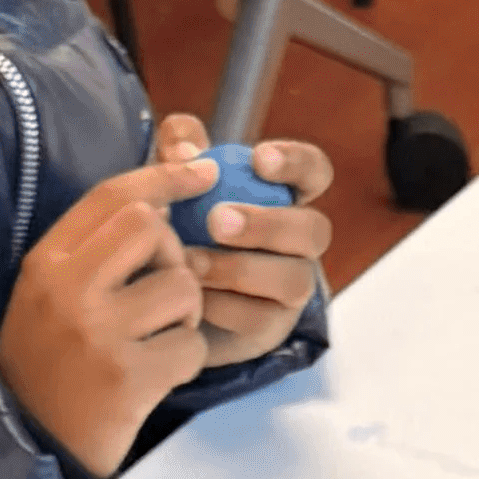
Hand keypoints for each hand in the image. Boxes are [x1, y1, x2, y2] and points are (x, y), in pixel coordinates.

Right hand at [0, 151, 212, 478]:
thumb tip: (161, 197)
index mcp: (47, 262)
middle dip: (174, 255)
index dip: (164, 175)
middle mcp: (68, 290)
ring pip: (182, 287)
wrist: (31, 440)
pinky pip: (192, 345)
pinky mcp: (129, 377)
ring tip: (159, 338)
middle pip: (150, 227)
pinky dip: (188, 359)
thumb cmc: (51, 361)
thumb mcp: (52, 294)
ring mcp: (98, 333)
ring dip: (186, 315)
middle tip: (163, 293)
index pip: (111, 196)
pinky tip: (161, 373)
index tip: (202, 171)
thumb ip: (94, 249)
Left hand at [161, 113, 331, 366]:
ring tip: (191, 261)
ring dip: (241, 268)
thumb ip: (178, 150)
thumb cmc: (179, 222)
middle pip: (314, 230)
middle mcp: (299, 243)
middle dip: (268, 224)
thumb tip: (186, 151)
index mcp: (284, 197)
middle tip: (216, 220)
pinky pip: (261, 320)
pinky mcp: (270, 328)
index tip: (258, 159)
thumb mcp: (175, 180)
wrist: (165, 294)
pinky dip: (223, 307)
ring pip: (294, 280)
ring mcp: (290, 288)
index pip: (313, 171)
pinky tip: (190, 296)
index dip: (297, 163)